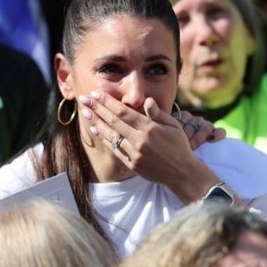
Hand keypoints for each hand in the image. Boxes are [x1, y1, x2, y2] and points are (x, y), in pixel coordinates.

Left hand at [78, 92, 219, 201]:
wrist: (182, 173)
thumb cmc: (179, 146)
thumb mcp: (174, 126)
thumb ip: (158, 113)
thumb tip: (147, 100)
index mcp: (150, 128)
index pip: (124, 112)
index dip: (108, 102)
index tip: (96, 93)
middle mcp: (140, 140)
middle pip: (114, 121)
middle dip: (97, 108)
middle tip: (83, 99)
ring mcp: (135, 154)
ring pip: (111, 135)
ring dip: (96, 122)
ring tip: (85, 112)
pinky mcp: (132, 164)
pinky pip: (114, 149)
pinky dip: (104, 138)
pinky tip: (95, 129)